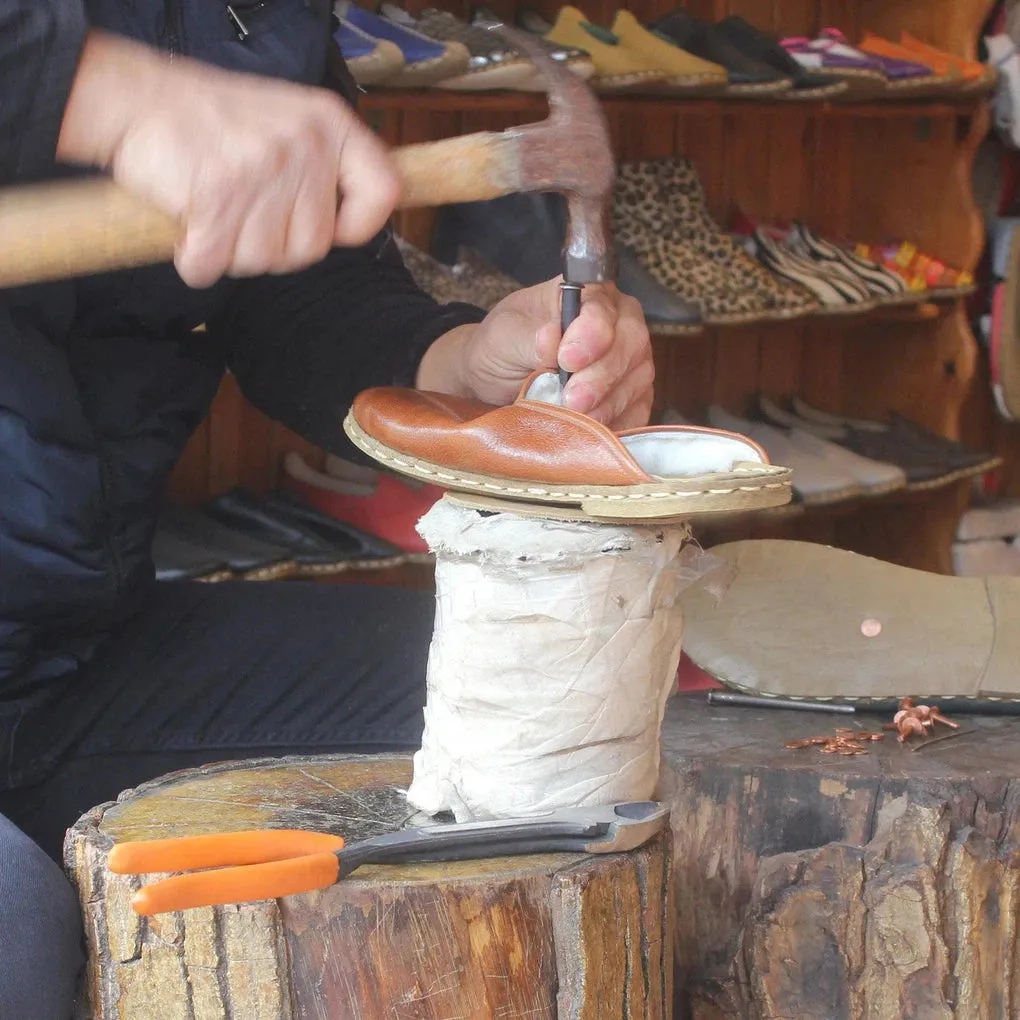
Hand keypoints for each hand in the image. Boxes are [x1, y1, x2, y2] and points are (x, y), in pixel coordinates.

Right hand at [57, 32, 398, 287]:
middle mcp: (304, 144)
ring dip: (232, 252)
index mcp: (331, 125)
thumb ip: (329, 169)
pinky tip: (190, 227)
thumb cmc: (217, 121)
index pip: (383, 193)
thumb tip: (353, 227)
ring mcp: (262, 169)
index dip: (356, 225)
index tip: (330, 227)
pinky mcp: (218, 195)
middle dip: (275, 246)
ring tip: (216, 210)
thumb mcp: (293, 122)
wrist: (138, 98)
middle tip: (244, 212)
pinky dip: (196, 259)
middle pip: (313, 248)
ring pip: (263, 261)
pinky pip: (214, 264)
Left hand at [416, 278, 653, 430]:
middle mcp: (618, 323)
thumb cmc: (503, 349)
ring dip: (607, 404)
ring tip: (574, 416)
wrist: (499, 383)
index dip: (591, 333)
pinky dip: (617, 424)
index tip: (566, 359)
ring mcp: (630, 362)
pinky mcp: (632, 398)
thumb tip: (550, 339)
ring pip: (637, 380)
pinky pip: (637, 412)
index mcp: (586, 295)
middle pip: (631, 343)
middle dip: (602, 375)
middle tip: (572, 398)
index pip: (603, 306)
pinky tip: (591, 432)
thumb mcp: (501, 337)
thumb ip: (526, 337)